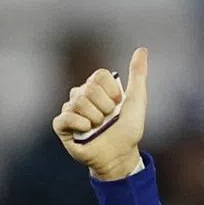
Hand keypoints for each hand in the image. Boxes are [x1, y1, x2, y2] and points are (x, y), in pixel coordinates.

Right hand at [53, 47, 148, 180]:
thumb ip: (138, 75)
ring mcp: (70, 110)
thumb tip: (142, 49)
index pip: (98, 75)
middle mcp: (80, 96)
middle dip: (105, 107)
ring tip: (99, 127)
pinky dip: (80, 124)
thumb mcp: (137, 100)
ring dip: (95, 118)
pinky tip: (87, 131)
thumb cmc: (128, 129)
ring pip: (79, 102)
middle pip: (89, 88)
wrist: (121, 155)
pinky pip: (65, 116)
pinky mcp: (61, 126)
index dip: (112, 92)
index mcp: (96, 88)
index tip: (118, 105)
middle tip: (108, 120)